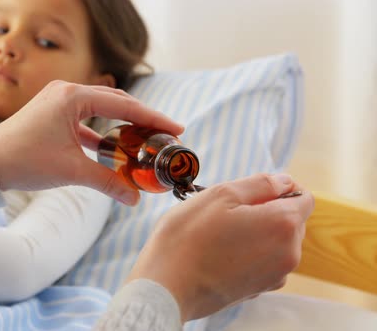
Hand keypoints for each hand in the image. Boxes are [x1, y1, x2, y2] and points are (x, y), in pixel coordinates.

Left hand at [0, 80, 183, 204]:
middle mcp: (66, 92)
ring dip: (122, 123)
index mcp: (72, 97)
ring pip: (101, 109)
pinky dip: (101, 131)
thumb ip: (107, 182)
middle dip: (142, 118)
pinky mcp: (52, 113)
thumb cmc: (24, 161)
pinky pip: (85, 118)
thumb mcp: (71, 171)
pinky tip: (113, 147)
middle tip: (165, 134)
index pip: (124, 105)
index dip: (153, 118)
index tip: (175, 128)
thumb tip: (134, 199)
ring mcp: (58, 100)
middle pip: (116, 102)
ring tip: (144, 139)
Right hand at [125, 173, 314, 321]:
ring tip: (220, 234)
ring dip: (257, 232)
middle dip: (267, 210)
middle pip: (291, 220)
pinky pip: (263, 262)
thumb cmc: (188, 238)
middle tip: (228, 211)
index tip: (254, 191)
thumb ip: (260, 183)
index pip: (304, 197)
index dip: (282, 188)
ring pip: (276, 242)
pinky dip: (249, 253)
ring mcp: (275, 276)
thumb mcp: (220, 195)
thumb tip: (283, 181)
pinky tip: (220, 253)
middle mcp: (288, 253)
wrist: (166, 286)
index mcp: (283, 224)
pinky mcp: (259, 290)